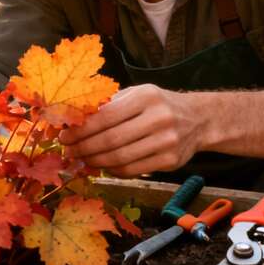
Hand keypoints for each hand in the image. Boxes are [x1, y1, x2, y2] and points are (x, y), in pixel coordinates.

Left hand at [59, 84, 205, 176]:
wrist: (199, 119)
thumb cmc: (158, 105)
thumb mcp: (137, 94)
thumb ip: (109, 105)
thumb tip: (73, 120)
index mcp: (146, 97)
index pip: (105, 116)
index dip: (81, 130)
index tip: (64, 136)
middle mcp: (158, 118)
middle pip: (110, 140)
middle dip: (84, 148)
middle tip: (68, 152)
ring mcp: (166, 141)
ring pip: (120, 158)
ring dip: (95, 162)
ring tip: (82, 160)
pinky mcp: (171, 161)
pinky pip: (133, 170)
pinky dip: (113, 170)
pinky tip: (103, 166)